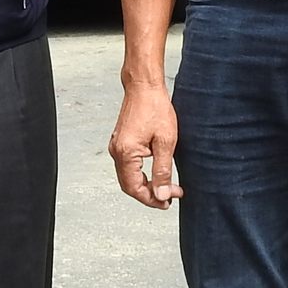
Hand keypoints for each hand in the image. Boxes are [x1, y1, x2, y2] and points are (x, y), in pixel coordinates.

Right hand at [110, 85, 181, 207]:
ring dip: (146, 185)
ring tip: (166, 185)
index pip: (135, 189)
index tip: (168, 201)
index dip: (152, 199)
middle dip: (150, 194)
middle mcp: (116, 152)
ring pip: (128, 177)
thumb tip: (160, 194)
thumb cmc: (155, 108)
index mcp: (126, 153)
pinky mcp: (120, 142)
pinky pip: (128, 166)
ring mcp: (116, 147)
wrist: (144, 86)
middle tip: (170, 195)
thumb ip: (162, 170)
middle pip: (129, 186)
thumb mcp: (165, 142)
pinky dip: (141, 174)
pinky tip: (155, 172)